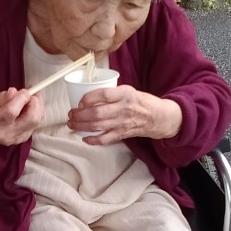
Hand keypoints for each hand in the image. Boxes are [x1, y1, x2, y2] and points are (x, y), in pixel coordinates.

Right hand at [0, 87, 43, 146]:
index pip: (12, 112)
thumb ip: (0, 99)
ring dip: (36, 106)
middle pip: (31, 119)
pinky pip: (35, 123)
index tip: (23, 90)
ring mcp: (17, 139)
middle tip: (31, 93)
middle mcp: (8, 135)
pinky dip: (34, 112)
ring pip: (36, 121)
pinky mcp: (23, 138)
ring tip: (29, 98)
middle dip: (35, 103)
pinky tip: (27, 107)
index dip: (20, 99)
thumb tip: (14, 92)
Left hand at [67, 85, 182, 143]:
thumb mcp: (129, 91)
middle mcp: (123, 109)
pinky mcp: (123, 134)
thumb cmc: (141, 102)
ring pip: (97, 126)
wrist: (159, 117)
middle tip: (71, 114)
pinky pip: (105, 139)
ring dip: (81, 126)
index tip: (79, 101)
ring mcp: (123, 123)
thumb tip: (89, 96)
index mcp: (125, 94)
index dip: (88, 98)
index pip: (103, 95)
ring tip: (72, 124)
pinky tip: (84, 138)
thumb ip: (112, 93)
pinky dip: (93, 140)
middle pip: (97, 113)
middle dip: (80, 115)